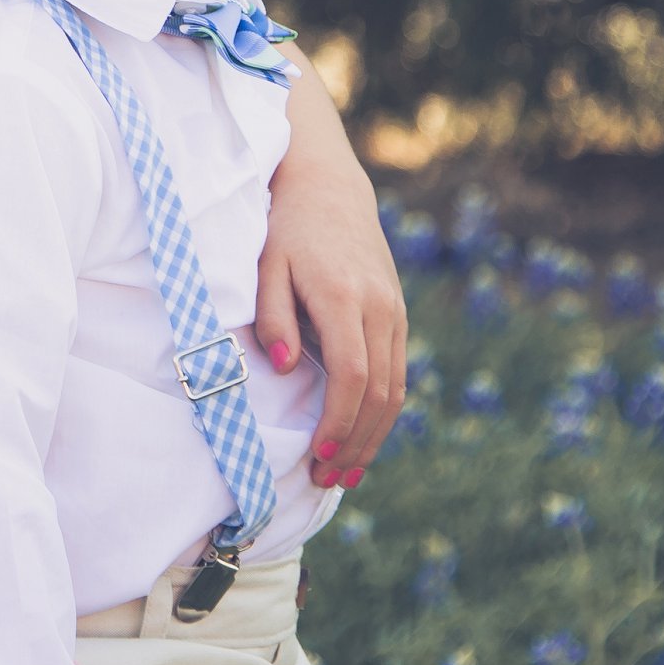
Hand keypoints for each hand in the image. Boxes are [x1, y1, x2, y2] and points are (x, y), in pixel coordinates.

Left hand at [254, 74, 405, 487]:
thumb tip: (287, 368)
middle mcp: (380, 308)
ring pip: (396, 388)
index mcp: (345, 298)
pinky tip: (363, 435)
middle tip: (328, 478)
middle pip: (381, 393)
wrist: (329, 186)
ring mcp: (394, 311)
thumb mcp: (266, 265)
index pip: (353, 376)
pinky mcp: (397, 314)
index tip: (320, 454)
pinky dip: (383, 411)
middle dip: (358, 442)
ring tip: (347, 471)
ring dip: (374, 436)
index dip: (339, 422)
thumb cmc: (285, 227)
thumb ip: (273, 316)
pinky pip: (397, 373)